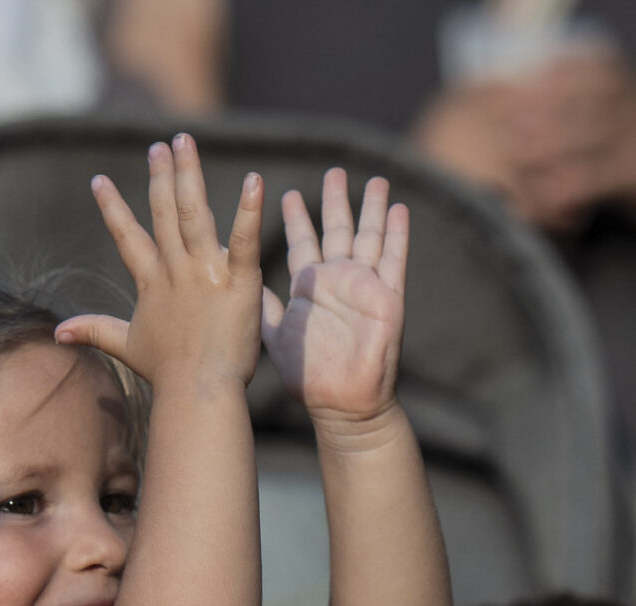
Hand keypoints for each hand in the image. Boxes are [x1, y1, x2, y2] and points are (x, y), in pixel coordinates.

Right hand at [59, 134, 264, 394]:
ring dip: (188, 175)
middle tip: (160, 145)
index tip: (100, 180)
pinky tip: (255, 182)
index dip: (113, 208)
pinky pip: (244, 240)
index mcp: (152, 282)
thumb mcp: (127, 347)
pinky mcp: (238, 282)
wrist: (197, 391)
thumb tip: (57, 333)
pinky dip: (250, 211)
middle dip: (161, 176)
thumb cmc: (167, 374)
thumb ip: (94, 330)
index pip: (128, 237)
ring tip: (184, 142)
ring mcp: (206, 273)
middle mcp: (175, 270)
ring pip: (195, 213)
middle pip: (165, 213)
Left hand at [260, 169, 410, 432]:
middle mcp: (338, 281)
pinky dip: (397, 234)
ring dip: (371, 208)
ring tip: (373, 179)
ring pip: (369, 236)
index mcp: (310, 287)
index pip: (303, 243)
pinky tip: (398, 208)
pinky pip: (394, 260)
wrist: (342, 403)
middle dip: (336, 200)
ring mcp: (364, 287)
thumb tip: (237, 281)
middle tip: (334, 171)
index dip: (297, 218)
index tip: (289, 193)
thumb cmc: (308, 376)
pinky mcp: (388, 297)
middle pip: (338, 230)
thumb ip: (261, 306)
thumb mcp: (275, 333)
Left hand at [419, 53, 635, 235]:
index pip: (561, 71)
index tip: (497, 106)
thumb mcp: (604, 118)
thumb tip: (502, 105)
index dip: (526, 90)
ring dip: (544, 156)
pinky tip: (546, 201)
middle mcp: (634, 93)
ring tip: (517, 172)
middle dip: (531, 123)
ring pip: (581, 137)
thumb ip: (563, 105)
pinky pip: (599, 176)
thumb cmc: (631, 156)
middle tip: (501, 143)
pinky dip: (568, 188)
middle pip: (568, 102)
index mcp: (616, 72)